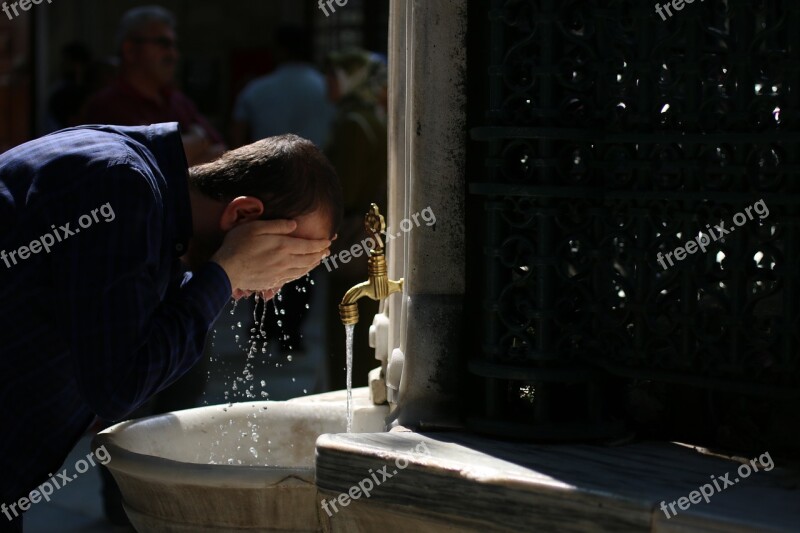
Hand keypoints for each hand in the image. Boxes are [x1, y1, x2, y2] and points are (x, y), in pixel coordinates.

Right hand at [211, 219, 329, 295]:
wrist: (226, 270)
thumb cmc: (238, 245)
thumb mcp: (256, 227)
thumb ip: (277, 225)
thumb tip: (294, 224)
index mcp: (282, 247)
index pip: (308, 246)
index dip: (320, 244)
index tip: (329, 241)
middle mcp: (285, 261)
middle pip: (309, 259)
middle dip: (320, 254)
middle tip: (328, 251)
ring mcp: (279, 273)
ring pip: (303, 270)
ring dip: (313, 264)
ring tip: (319, 260)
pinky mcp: (273, 282)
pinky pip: (293, 278)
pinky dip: (302, 273)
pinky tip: (302, 271)